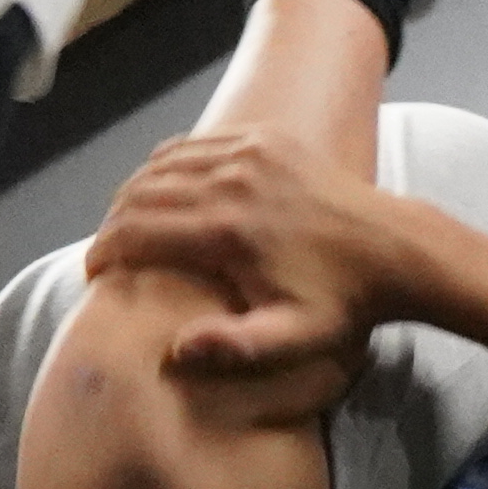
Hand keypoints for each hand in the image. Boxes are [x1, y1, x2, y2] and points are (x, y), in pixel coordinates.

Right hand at [84, 135, 402, 390]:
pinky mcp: (264, 138)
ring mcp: (247, 152)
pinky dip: (166, 164)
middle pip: (140, 194)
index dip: (104, 251)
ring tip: (126, 223)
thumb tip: (174, 351)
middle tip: (107, 251)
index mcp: (226, 231)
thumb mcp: (292, 340)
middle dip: (112, 223)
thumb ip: (233, 349)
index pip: (137, 232)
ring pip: (161, 164)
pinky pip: (195, 145)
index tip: (93, 272)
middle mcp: (230, 182)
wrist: (394, 248)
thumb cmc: (340, 302)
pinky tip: (161, 187)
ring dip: (134, 192)